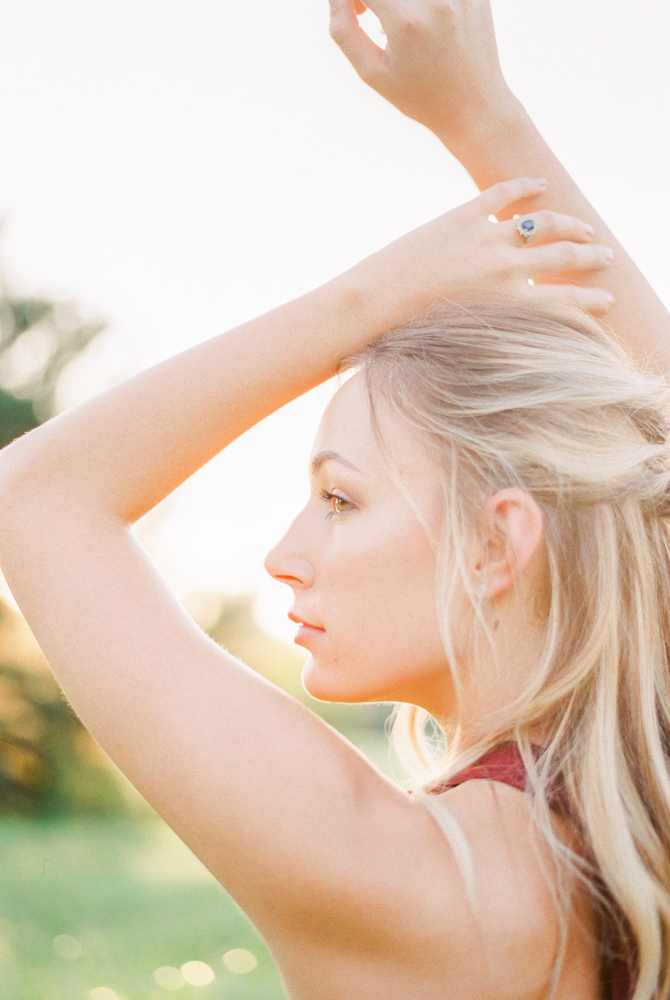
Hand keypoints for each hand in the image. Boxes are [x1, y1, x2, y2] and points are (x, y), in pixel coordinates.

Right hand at [328, 0, 512, 139]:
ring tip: (402, 19)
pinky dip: (424, 5)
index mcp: (406, 22)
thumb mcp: (373, 74)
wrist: (474, 109)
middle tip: (374, 12)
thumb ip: (345, 31)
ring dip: (400, 2)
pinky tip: (429, 24)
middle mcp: (436, 0)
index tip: (359, 10)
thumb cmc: (419, 97)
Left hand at [355, 178, 613, 317]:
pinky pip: (504, 194)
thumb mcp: (469, 336)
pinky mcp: (464, 216)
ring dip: (570, 223)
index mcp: (511, 305)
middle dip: (591, 256)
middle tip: (604, 256)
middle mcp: (507, 271)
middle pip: (566, 256)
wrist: (375, 305)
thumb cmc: (417, 333)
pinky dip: (525, 186)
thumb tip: (514, 325)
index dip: (593, 299)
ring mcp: (487, 239)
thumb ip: (499, 324)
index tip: (607, 298)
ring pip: (544, 223)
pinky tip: (541, 184)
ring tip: (584, 226)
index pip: (568, 300)